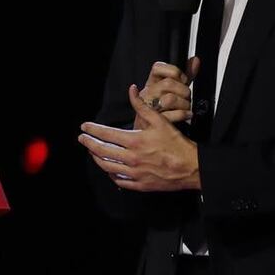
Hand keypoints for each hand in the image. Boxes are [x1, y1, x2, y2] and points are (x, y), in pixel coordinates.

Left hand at [80, 84, 200, 191]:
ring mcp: (134, 173)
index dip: (92, 129)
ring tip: (92, 152)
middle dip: (89, 143)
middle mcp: (131, 158)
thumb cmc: (177, 143)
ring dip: (96, 158)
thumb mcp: (160, 120)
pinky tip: (109, 168)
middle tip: (82, 139)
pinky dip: (110, 173)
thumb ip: (142, 106)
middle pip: (102, 151)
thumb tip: (132, 90)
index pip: (106, 134)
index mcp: (135, 140)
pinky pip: (119, 180)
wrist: (192, 167)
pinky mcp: (139, 185)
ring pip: (107, 166)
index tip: (84, 127)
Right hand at [135, 58, 199, 128]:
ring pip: (169, 99)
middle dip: (183, 91)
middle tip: (187, 97)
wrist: (150, 131)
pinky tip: (187, 115)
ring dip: (184, 104)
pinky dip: (183, 115)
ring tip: (186, 107)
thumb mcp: (174, 89)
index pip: (157, 67)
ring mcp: (147, 107)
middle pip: (168, 84)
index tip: (182, 79)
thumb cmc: (162, 108)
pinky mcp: (151, 122)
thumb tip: (195, 60)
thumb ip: (185, 75)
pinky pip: (171, 115)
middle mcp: (147, 93)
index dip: (174, 72)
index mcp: (151, 82)